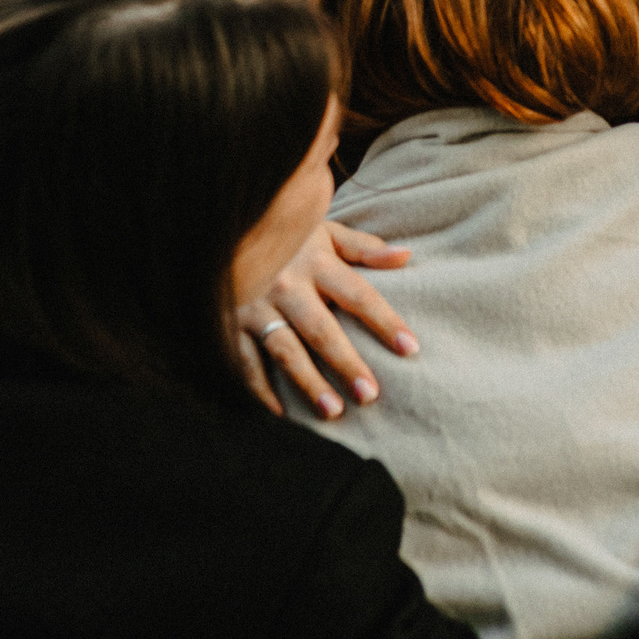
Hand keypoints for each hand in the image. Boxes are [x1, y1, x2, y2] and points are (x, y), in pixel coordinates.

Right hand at [235, 221, 416, 418]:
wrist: (227, 225)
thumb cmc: (288, 236)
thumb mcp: (326, 232)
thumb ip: (364, 248)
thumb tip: (406, 255)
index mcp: (316, 262)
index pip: (359, 295)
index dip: (385, 321)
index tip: (410, 348)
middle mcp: (287, 285)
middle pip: (322, 329)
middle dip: (346, 363)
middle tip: (370, 395)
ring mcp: (256, 306)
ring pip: (285, 350)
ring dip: (308, 382)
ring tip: (333, 412)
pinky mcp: (231, 322)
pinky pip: (245, 359)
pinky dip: (259, 388)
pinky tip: (280, 412)